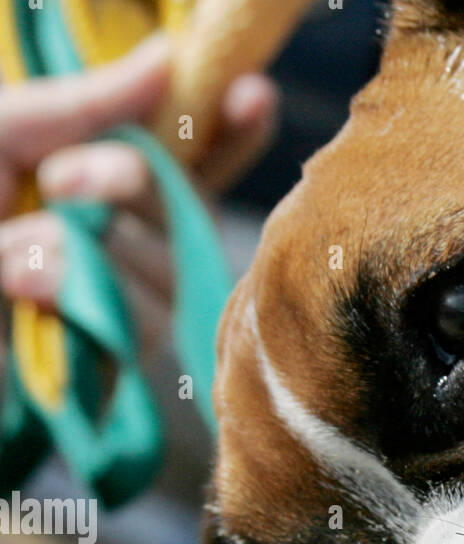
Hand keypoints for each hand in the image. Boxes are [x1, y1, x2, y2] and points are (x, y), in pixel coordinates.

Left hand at [0, 33, 276, 349]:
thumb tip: (165, 60)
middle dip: (130, 185)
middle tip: (60, 183)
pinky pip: (142, 325)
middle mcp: (118, 249)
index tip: (250, 95)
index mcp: (92, 186)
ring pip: (167, 272)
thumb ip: (80, 104)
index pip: (186, 159)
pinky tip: (25, 295)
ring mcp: (118, 315)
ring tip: (7, 261)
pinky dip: (79, 296)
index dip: (226, 131)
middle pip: (187, 211)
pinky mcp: (110, 373)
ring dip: (84, 251)